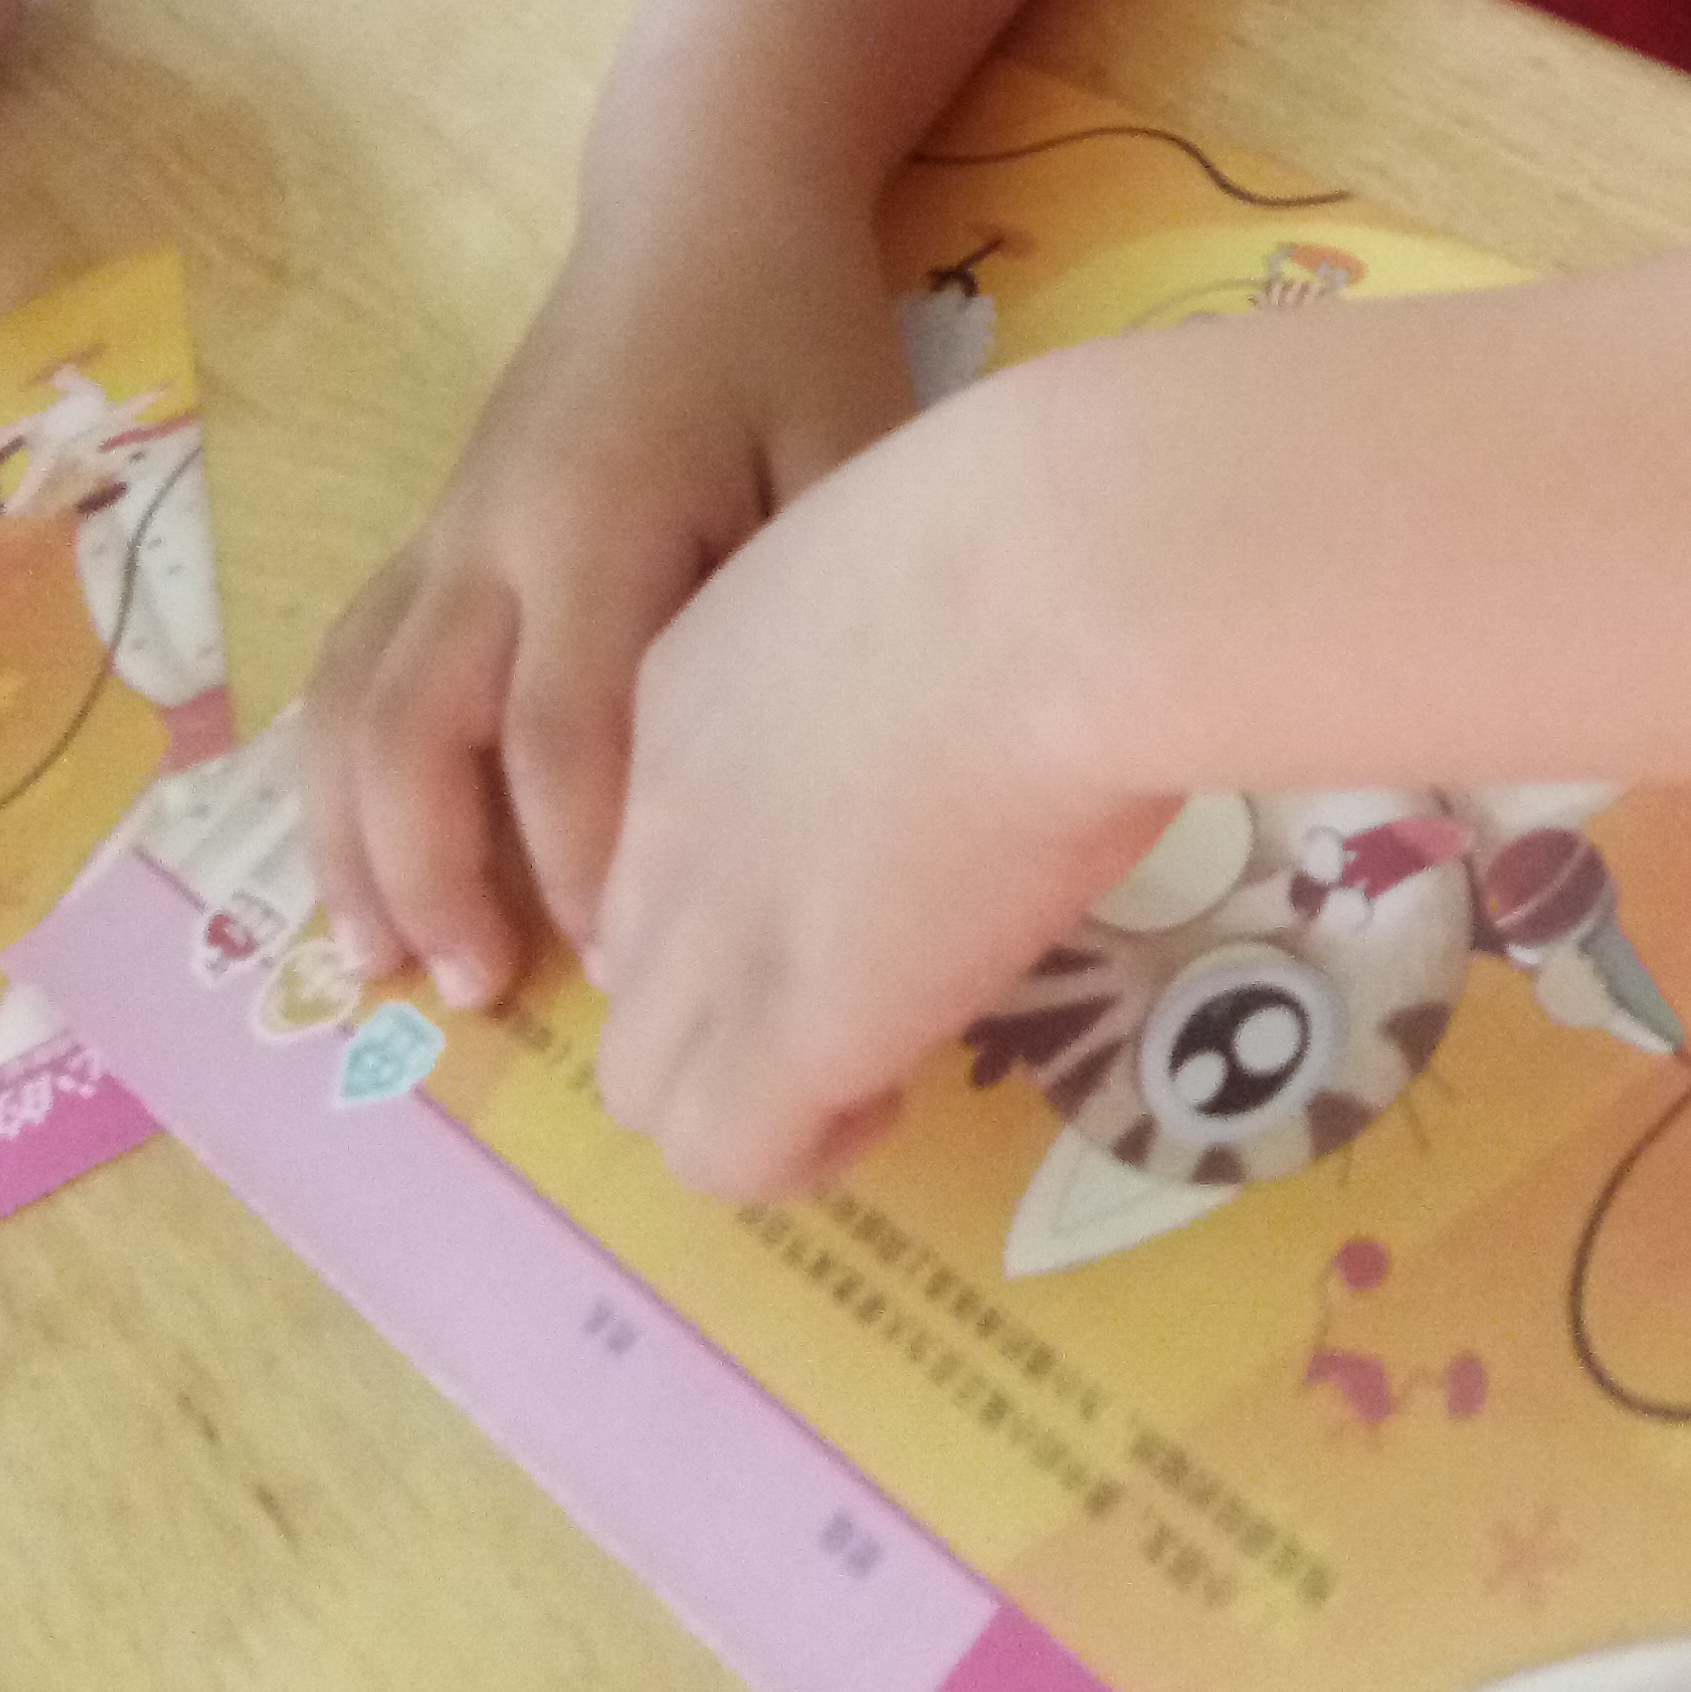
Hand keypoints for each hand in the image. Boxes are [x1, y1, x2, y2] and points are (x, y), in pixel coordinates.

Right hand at [301, 197, 915, 1012]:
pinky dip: (337, 775)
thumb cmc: (794, 327)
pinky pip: (354, 665)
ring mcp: (448, 530)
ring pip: (351, 704)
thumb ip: (820, 595)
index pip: (565, 726)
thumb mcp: (852, 441)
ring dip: (352, 841)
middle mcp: (492, 533)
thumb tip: (820, 777)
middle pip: (412, 729)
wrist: (703, 200)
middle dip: (434, 871)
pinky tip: (362, 867)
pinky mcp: (438, 531)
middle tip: (480, 994)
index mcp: (598, 516)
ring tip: (385, 967)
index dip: (587, 859)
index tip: (632, 964)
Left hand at [589, 382, 1172, 1201]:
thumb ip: (906, 636)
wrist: (1058, 584)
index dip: (745, 882)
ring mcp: (709, 929)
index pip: (657, 839)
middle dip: (727, 1002)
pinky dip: (796, 1155)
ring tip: (873, 1059)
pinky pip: (724, 1158)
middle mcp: (664, 815)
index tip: (861, 870)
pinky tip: (890, 1092)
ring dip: (747, 1092)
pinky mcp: (778, 1031)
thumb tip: (996, 666)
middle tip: (868, 979)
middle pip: (632, 966)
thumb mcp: (927, 558)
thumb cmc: (1047, 533)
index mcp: (691, 681)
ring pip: (648, 1082)